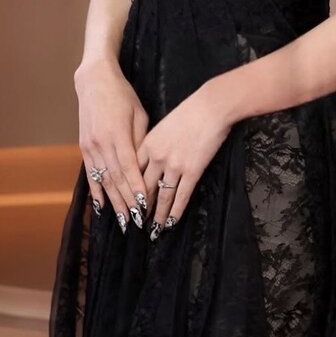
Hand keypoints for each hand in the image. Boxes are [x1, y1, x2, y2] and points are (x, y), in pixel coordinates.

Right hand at [75, 60, 149, 234]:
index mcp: (117, 134)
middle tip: (136, 222)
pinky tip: (100, 206)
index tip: (145, 207)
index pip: (129, 168)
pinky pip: (90, 173)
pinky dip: (96, 191)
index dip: (136, 189)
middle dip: (127, 202)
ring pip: (104, 180)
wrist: (94, 81)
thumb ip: (141, 140)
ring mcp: (90, 146)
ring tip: (122, 220)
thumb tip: (145, 166)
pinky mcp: (84, 147)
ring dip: (113, 202)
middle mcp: (101, 143)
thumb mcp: (138, 113)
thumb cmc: (122, 95)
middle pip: (116, 179)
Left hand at [135, 81, 232, 239]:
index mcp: (148, 144)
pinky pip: (181, 196)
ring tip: (153, 229)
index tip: (125, 202)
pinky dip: (175, 212)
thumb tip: (149, 160)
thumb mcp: (163, 124)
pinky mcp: (192, 171)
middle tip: (136, 221)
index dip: (128, 190)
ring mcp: (174, 165)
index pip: (132, 173)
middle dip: (139, 207)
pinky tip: (172, 222)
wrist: (211, 107)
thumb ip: (154, 143)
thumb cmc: (189, 111)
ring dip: (157, 215)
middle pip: (144, 188)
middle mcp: (157, 157)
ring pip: (162, 196)